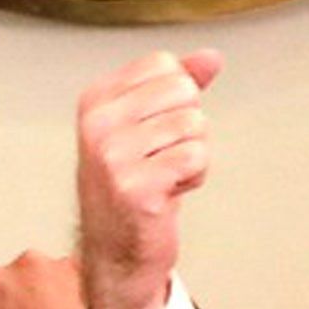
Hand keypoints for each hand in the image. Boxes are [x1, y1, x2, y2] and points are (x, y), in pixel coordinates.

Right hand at [75, 49, 221, 308]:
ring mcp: (112, 156)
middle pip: (183, 91)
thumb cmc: (136, 183)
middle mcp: (98, 124)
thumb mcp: (151, 125)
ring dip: (193, 157)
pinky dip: (194, 178)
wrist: (117, 251)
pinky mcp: (135, 187)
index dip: (177, 100)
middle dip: (189, 127)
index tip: (154, 133)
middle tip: (162, 158)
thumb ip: (180, 85)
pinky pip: (196, 157)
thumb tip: (212, 57)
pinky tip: (168, 193)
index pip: (165, 65)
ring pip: (195, 125)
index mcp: (96, 99)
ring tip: (163, 177)